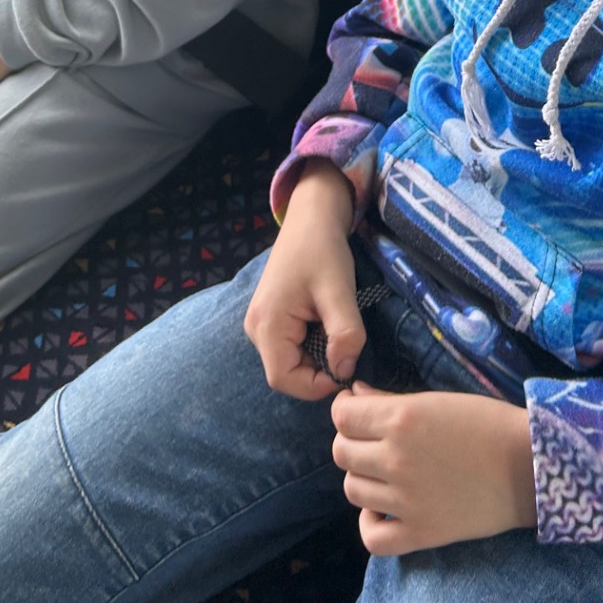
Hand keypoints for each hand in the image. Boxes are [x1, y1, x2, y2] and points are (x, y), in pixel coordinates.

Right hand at [243, 161, 363, 399]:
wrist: (311, 217)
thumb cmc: (323, 249)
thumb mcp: (339, 291)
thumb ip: (344, 334)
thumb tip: (345, 373)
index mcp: (266, 324)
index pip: (284, 379)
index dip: (316, 385)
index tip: (347, 368)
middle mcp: (256, 328)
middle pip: (286, 373)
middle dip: (319, 371)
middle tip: (347, 349)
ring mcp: (260, 323)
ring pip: (289, 361)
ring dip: (317, 358)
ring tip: (337, 332)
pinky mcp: (270, 318)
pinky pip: (290, 347)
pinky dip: (312, 345)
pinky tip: (327, 325)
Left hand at [331, 383, 536, 556]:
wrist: (528, 466)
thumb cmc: (487, 423)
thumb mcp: (437, 400)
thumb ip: (390, 400)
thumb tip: (353, 394)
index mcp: (400, 419)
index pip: (342, 417)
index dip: (344, 411)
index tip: (355, 410)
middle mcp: (395, 459)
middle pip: (341, 453)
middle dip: (352, 442)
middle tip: (372, 441)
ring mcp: (405, 500)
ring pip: (352, 490)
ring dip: (362, 478)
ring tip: (382, 473)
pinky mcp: (421, 533)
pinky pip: (372, 538)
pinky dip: (370, 524)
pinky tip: (383, 510)